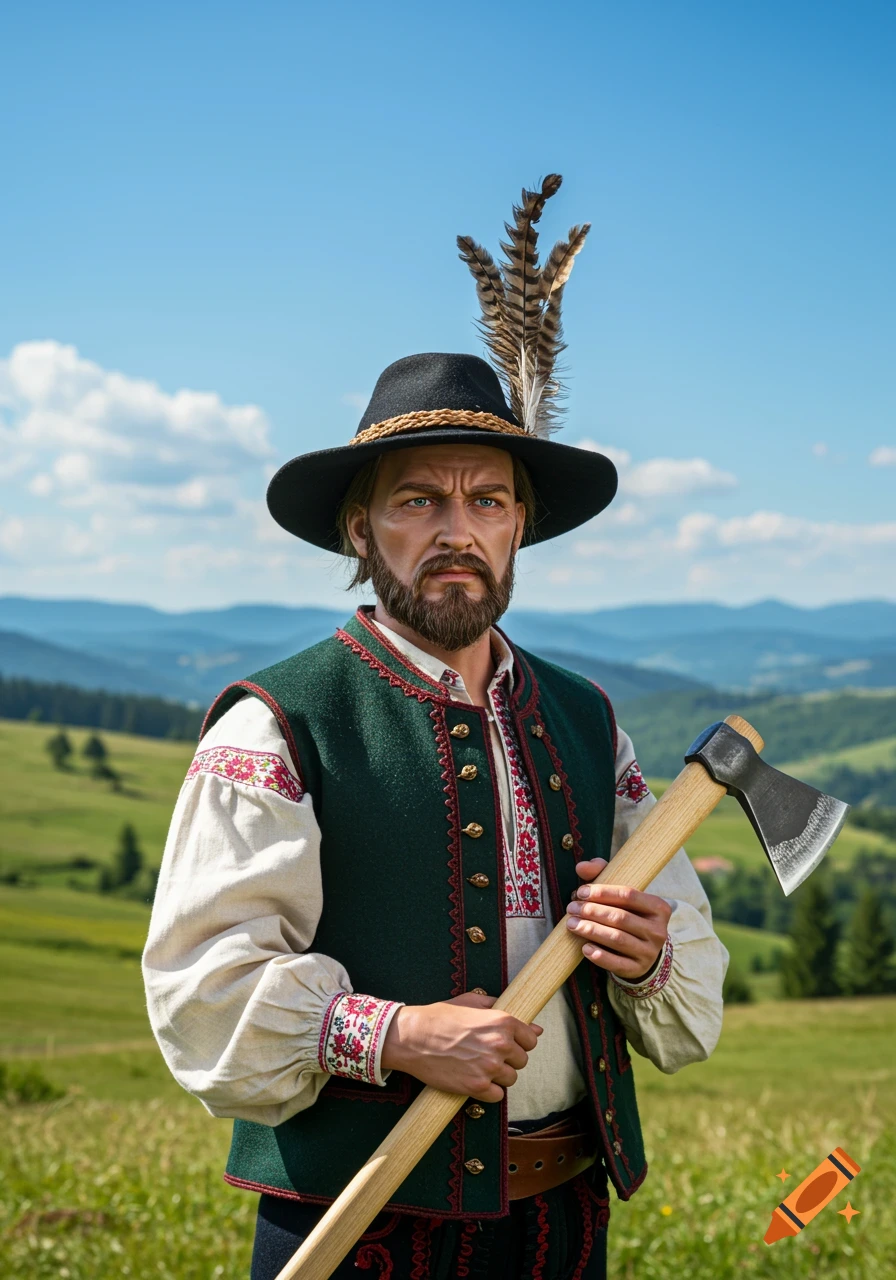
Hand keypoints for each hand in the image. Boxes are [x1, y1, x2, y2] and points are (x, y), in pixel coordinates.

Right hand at [381, 992, 542, 1101]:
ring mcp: (489, 1067)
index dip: (520, 1042)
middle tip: (487, 1054)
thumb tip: (534, 1026)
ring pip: (511, 1079)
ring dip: (499, 1076)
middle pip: (522, 1061)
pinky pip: (497, 1095)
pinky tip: (475, 1079)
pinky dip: (489, 1091)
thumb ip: (502, 1011)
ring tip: (479, 1066)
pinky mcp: (476, 1086)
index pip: (531, 1040)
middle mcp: (500, 1044)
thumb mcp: (471, 1002)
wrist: (412, 1037)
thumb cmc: (440, 1017)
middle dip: (508, 1059)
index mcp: (502, 1022)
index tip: (508, 1044)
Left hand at [566, 857, 671, 981]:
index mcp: (658, 907)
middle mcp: (658, 930)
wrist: (641, 950)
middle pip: (621, 917)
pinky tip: (584, 948)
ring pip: (617, 939)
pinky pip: (617, 963)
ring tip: (572, 924)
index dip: (603, 892)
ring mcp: (650, 952)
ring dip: (591, 931)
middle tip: (571, 908)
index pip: (629, 895)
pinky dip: (599, 956)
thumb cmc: (627, 914)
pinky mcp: (638, 969)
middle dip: (592, 912)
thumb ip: (601, 873)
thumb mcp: (619, 893)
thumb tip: (580, 866)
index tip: (581, 892)